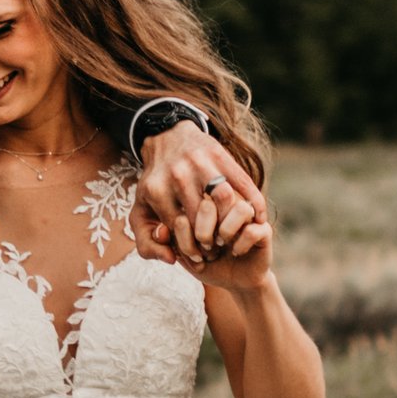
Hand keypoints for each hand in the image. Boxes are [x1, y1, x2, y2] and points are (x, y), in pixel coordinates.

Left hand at [131, 125, 265, 267]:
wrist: (167, 137)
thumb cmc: (156, 184)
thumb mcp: (140, 212)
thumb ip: (147, 243)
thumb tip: (172, 259)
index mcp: (157, 190)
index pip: (180, 230)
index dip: (192, 248)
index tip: (197, 254)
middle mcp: (178, 175)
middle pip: (203, 217)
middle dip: (211, 239)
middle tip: (214, 248)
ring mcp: (201, 163)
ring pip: (225, 198)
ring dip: (231, 221)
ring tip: (228, 233)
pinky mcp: (222, 156)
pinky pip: (244, 182)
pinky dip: (254, 202)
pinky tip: (256, 218)